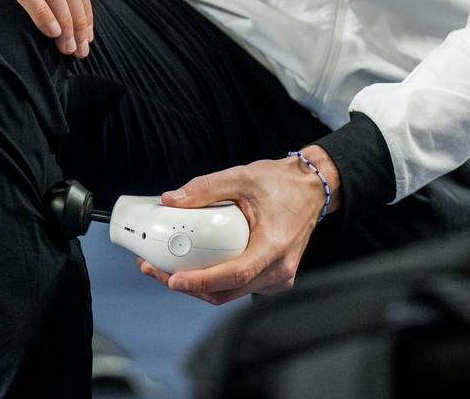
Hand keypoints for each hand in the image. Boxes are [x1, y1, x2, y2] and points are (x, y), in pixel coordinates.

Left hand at [137, 150, 340, 304]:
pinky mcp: (273, 278)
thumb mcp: (243, 176)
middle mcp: (279, 269)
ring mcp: (278, 278)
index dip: (201, 281)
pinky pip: (238, 288)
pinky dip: (214, 281)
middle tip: (156, 270)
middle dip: (187, 285)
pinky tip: (196, 267)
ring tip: (167, 268)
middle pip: (225, 291)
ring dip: (198, 285)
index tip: (175, 280)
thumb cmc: (284, 184)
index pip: (234, 274)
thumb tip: (172, 200)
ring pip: (230, 293)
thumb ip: (206, 188)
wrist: (312, 189)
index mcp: (274, 245)